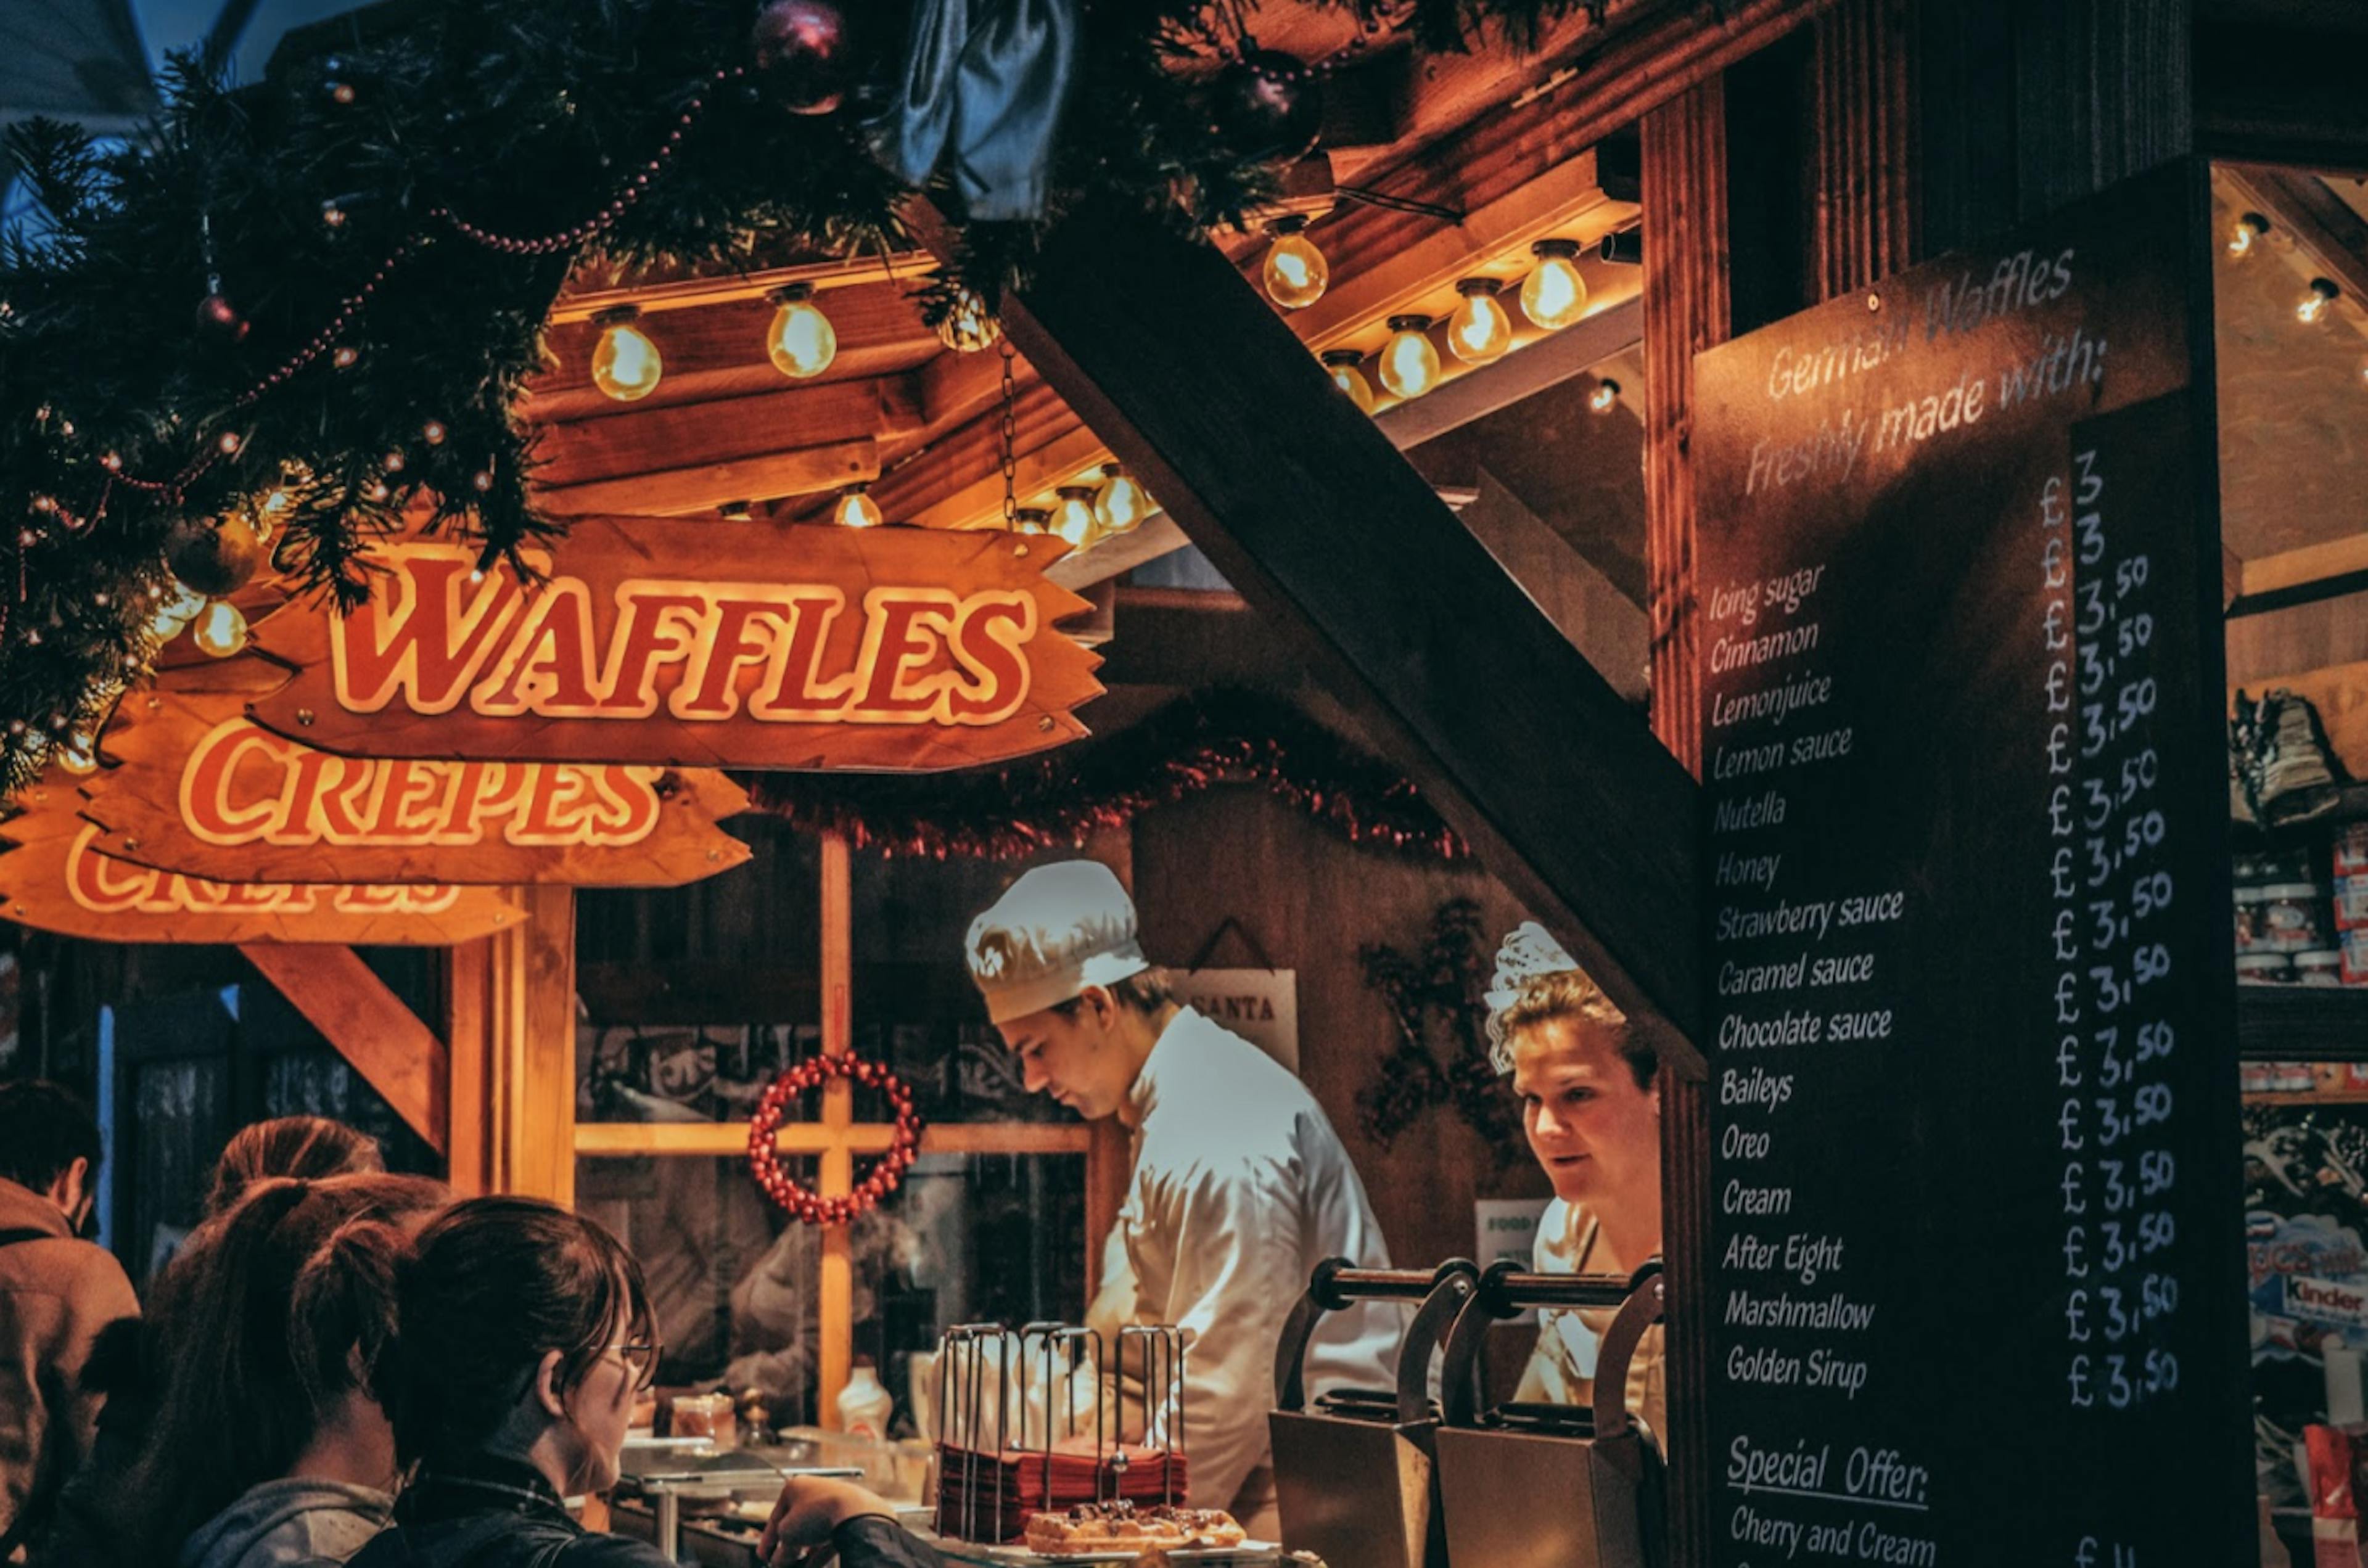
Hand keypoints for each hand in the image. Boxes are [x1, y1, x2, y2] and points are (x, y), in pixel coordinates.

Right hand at [760, 1476, 896, 1564]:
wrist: (857, 1512)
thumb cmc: (817, 1515)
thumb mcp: (788, 1535)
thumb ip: (780, 1551)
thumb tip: (779, 1562)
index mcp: (794, 1487)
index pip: (775, 1517)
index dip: (767, 1541)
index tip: (763, 1557)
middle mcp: (813, 1492)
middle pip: (795, 1525)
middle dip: (787, 1548)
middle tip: (781, 1564)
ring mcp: (832, 1504)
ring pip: (813, 1534)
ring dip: (803, 1553)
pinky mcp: (847, 1518)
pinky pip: (829, 1538)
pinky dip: (819, 1553)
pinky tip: (812, 1567)